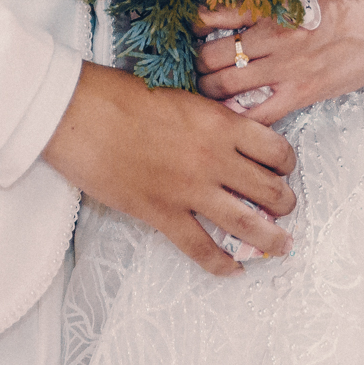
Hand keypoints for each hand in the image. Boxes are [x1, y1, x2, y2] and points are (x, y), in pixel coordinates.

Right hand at [42, 61, 296, 276]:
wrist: (79, 112)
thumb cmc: (121, 94)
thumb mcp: (178, 94)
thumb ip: (206, 117)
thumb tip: (223, 133)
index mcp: (219, 122)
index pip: (274, 148)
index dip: (285, 162)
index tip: (283, 168)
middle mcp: (213, 158)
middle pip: (270, 189)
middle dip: (284, 202)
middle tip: (284, 207)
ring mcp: (189, 190)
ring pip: (247, 223)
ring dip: (270, 237)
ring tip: (281, 244)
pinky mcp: (162, 214)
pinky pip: (201, 248)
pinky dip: (222, 264)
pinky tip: (233, 270)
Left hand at [194, 0, 363, 125]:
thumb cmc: (345, 3)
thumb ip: (264, 2)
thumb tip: (226, 12)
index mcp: (269, 5)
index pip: (213, 15)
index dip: (191, 25)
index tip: (182, 31)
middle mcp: (271, 36)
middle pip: (212, 55)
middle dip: (193, 63)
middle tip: (186, 67)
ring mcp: (285, 68)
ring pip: (226, 86)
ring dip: (207, 90)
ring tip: (201, 91)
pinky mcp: (302, 93)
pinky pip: (259, 114)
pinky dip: (238, 118)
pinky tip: (226, 119)